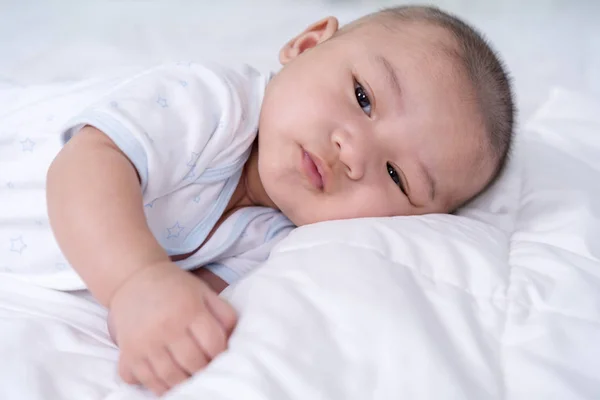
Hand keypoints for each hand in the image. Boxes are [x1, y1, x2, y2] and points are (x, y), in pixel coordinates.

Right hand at [108, 262, 236, 395]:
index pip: (213, 344)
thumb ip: (224, 314)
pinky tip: (167, 380)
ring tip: (190, 377)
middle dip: (204, 370)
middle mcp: (165, 327)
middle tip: (205, 367)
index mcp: (188, 310)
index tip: (219, 354)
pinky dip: (158, 386)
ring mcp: (144, 343)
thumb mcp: (204, 292)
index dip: (221, 354)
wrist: (134, 278)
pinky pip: (144, 381)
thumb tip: (234, 341)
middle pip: (193, 364)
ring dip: (184, 383)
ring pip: (170, 378)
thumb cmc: (175, 288)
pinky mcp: (128, 354)